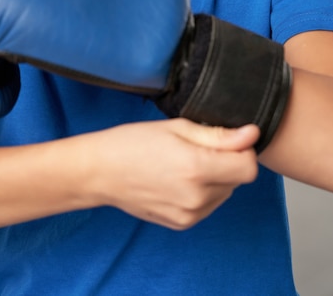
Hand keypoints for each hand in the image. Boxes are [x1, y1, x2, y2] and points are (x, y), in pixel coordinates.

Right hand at [88, 118, 258, 229]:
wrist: (100, 172)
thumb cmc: (132, 143)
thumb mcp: (176, 128)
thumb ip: (218, 134)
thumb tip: (251, 134)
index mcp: (196, 168)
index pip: (248, 167)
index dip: (242, 149)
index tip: (226, 139)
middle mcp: (197, 197)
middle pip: (237, 180)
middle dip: (226, 162)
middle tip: (195, 148)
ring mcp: (189, 214)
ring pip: (224, 193)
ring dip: (215, 177)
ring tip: (183, 163)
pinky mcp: (182, 223)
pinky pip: (208, 205)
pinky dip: (202, 191)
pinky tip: (178, 178)